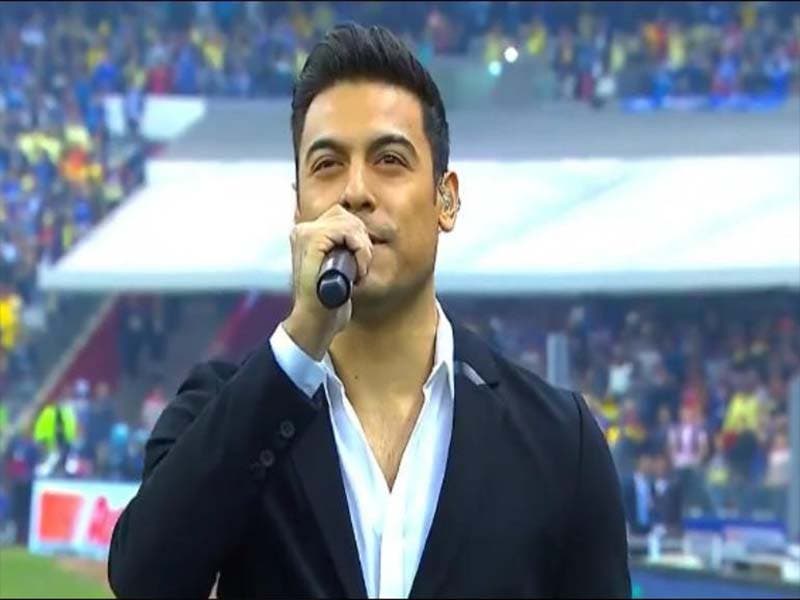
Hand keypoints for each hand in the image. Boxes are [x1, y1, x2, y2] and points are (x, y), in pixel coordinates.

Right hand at [282, 205, 373, 359]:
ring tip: (358, 271)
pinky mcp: (312, 240)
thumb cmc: (327, 301)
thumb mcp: (336, 269)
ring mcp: (305, 234)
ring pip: (349, 222)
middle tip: (361, 267)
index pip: (340, 217)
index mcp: (305, 235)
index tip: (360, 262)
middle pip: (345, 216)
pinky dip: (359, 250)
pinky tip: (357, 271)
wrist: (315, 321)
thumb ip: (342, 249)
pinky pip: (347, 231)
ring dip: (362, 248)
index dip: (357, 237)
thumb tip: (361, 234)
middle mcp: (302, 231)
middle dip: (362, 241)